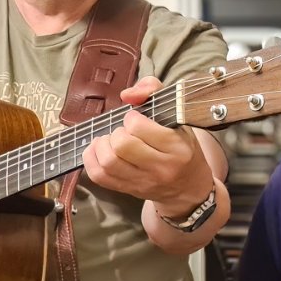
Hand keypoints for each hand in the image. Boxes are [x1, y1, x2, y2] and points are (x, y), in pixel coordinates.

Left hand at [82, 76, 213, 213]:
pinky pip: (99, 176)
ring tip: (110, 140)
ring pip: (108, 162)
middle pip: (121, 146)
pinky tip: (98, 150)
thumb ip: (153, 90)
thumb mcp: (176, 114)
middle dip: (116, 133)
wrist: (189, 186)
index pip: (138, 127)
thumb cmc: (181, 146)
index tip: (136, 119)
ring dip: (102, 145)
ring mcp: (144, 182)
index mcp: (176, 147)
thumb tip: (127, 94)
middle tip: (123, 132)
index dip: (131, 118)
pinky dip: (91, 159)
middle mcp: (161, 168)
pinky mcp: (129, 190)